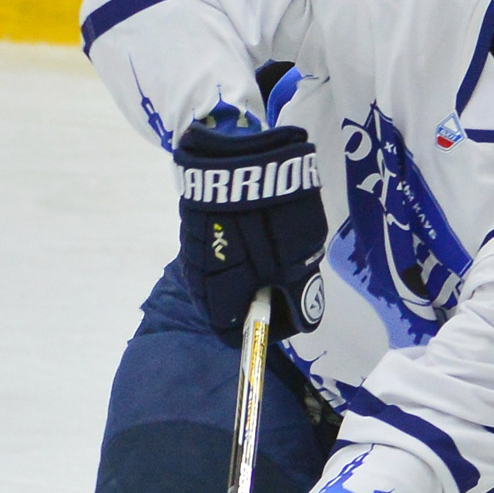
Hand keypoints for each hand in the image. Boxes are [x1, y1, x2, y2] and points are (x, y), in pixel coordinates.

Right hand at [174, 119, 328, 337]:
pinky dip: (238, 256)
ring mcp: (190, 253)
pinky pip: (216, 257)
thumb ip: (299, 298)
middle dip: (259, 299)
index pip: (231, 333)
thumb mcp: (297, 264)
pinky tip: (257, 235)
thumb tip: (304, 323)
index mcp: (217, 296)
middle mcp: (196, 280)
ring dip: (249, 276)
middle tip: (289, 276)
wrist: (237, 159)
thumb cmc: (271, 220)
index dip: (264, 326)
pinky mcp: (191, 230)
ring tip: (276, 250)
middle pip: (225, 309)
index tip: (291, 308)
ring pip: (220, 282)